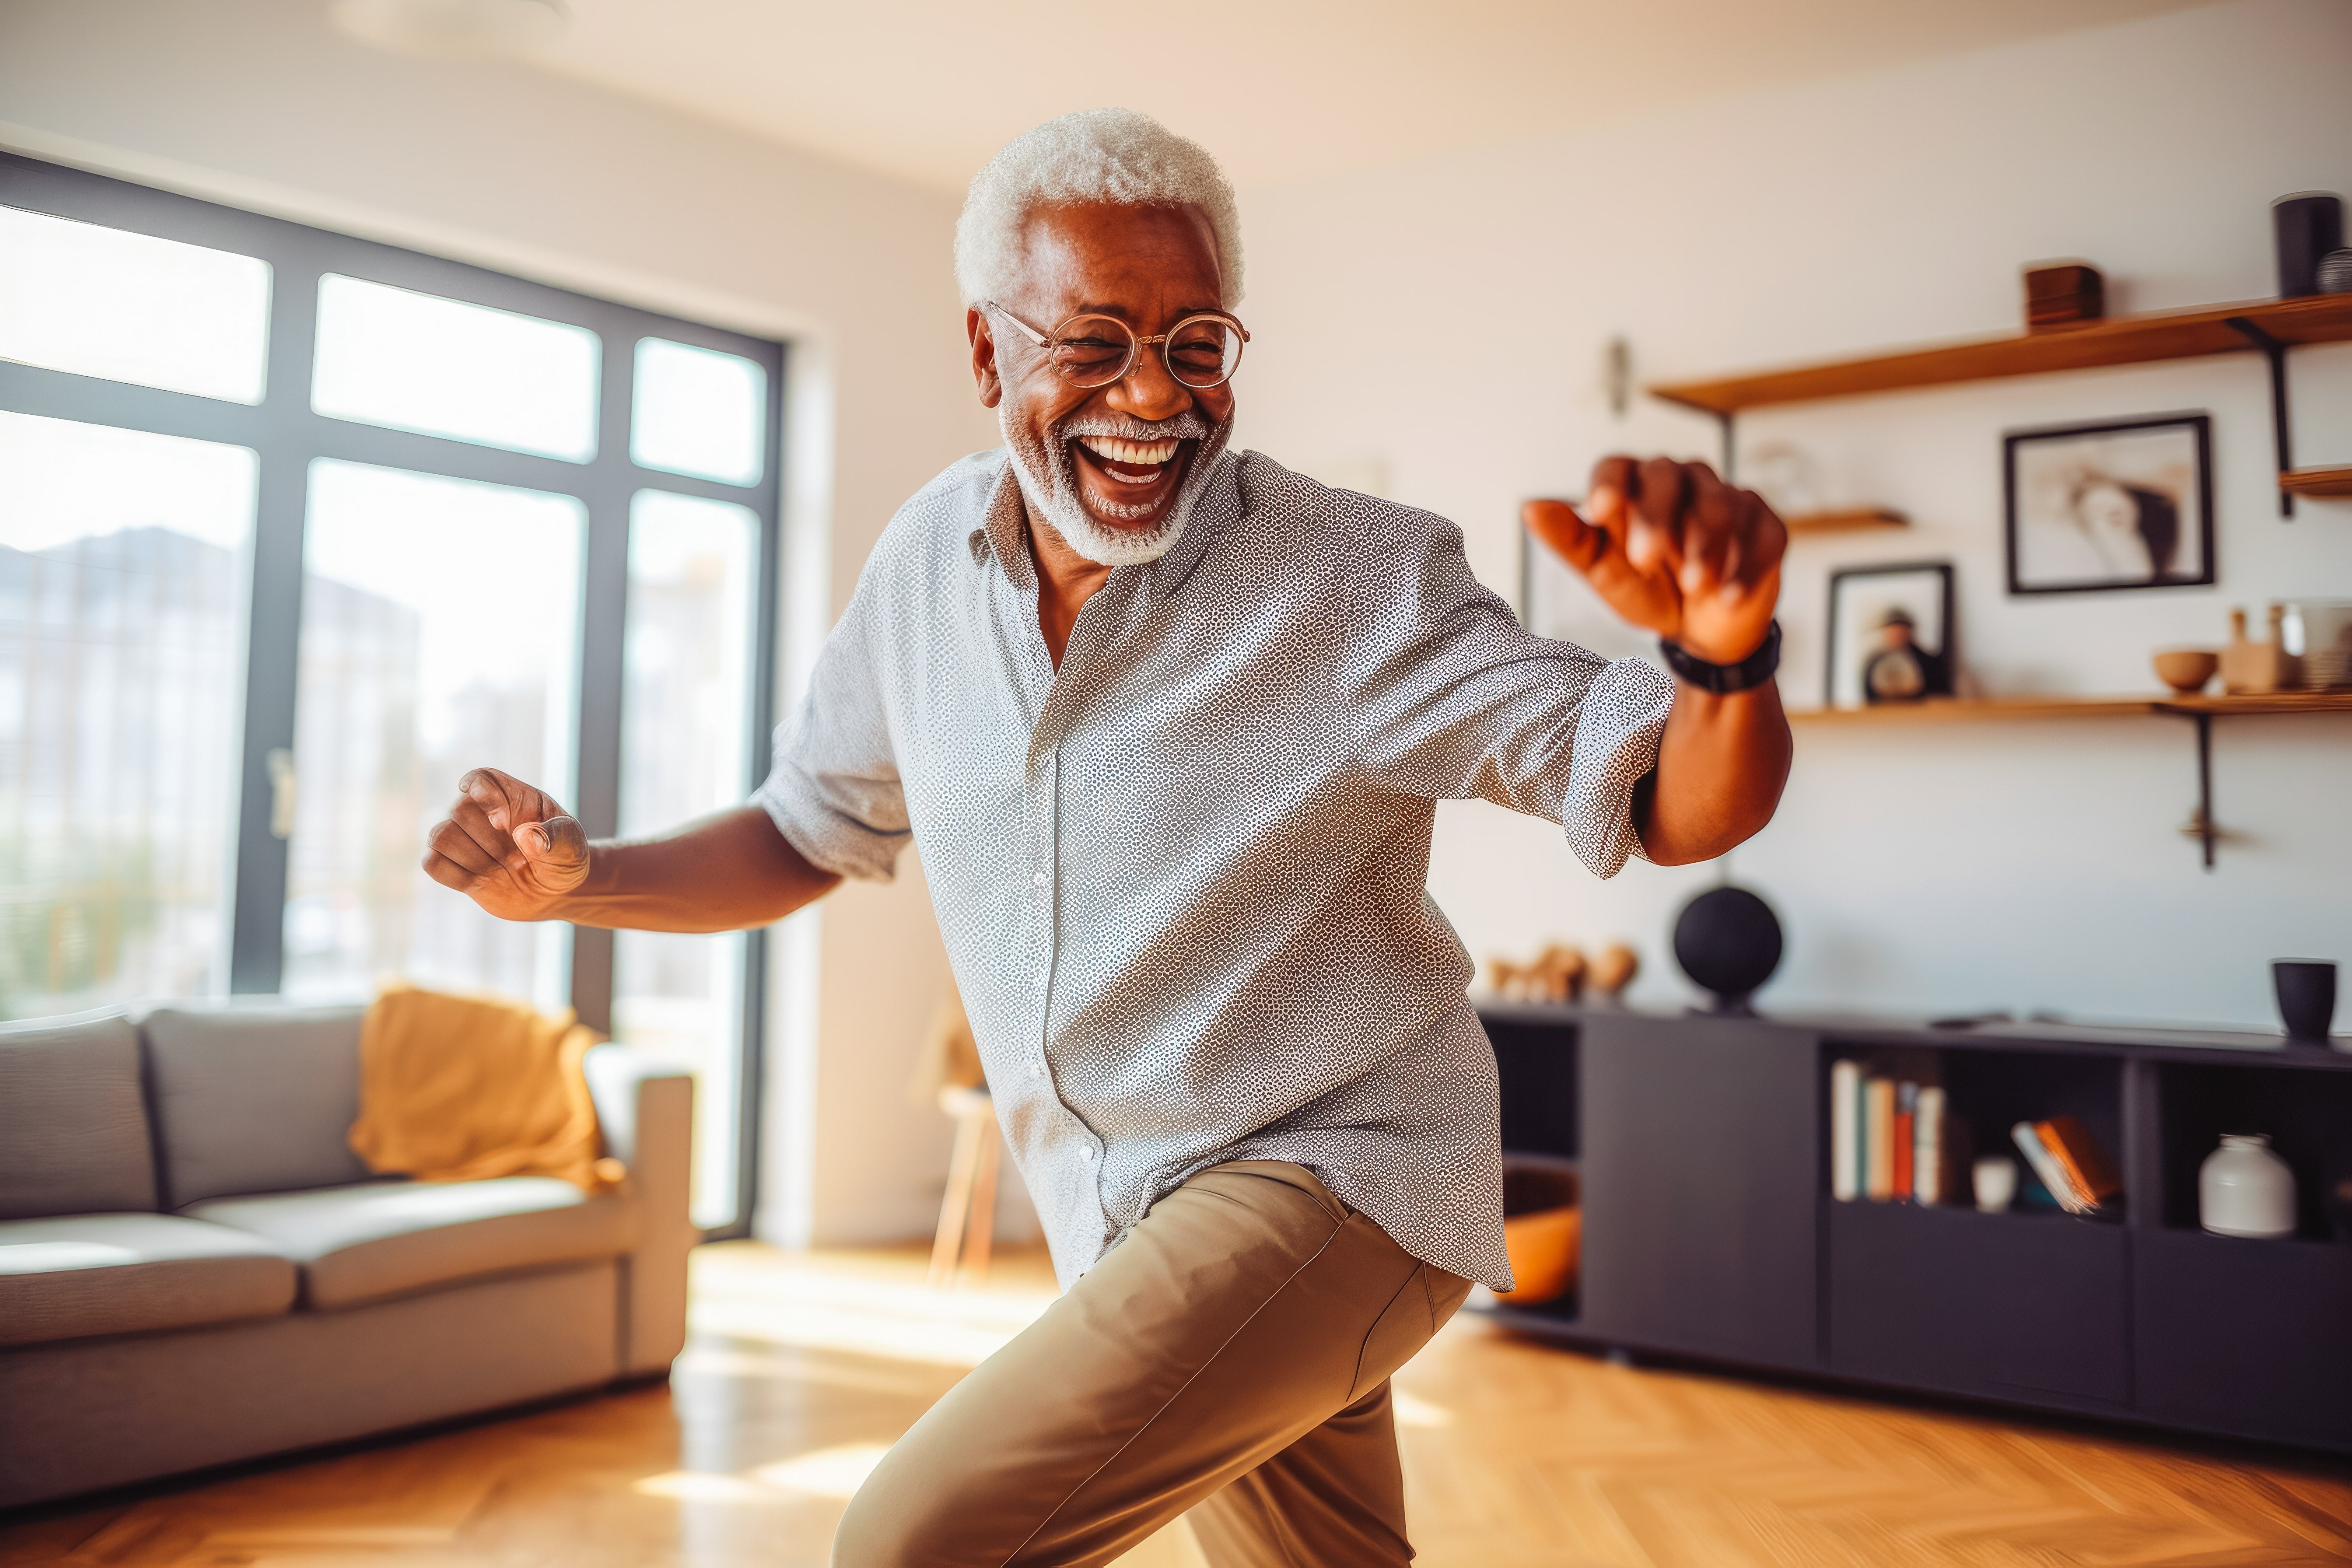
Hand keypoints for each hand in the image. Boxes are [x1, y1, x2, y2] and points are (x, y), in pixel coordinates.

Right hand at [421, 767, 590, 920]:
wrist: (554, 891)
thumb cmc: (563, 859)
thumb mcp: (572, 847)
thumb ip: (556, 838)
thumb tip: (526, 835)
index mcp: (511, 795)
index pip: (480, 779)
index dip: (487, 798)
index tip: (506, 825)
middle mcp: (481, 812)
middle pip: (458, 810)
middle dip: (489, 841)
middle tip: (519, 861)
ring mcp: (465, 838)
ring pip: (439, 836)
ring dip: (473, 859)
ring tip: (501, 870)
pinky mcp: (453, 865)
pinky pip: (431, 863)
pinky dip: (453, 874)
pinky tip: (480, 880)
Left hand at [1523, 455, 1784, 666]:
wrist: (1698, 628)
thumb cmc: (1646, 590)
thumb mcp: (1602, 572)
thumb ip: (1570, 541)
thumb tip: (1529, 508)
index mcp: (1634, 486)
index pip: (1617, 466)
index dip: (1610, 483)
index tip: (1600, 512)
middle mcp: (1680, 480)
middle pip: (1667, 476)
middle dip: (1656, 517)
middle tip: (1644, 559)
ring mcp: (1726, 497)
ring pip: (1719, 502)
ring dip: (1705, 545)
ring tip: (1695, 586)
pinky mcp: (1764, 522)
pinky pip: (1760, 533)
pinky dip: (1745, 567)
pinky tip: (1728, 597)